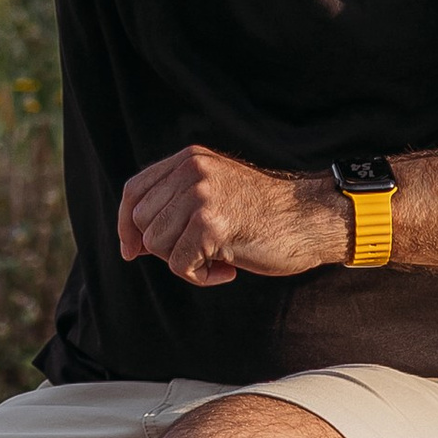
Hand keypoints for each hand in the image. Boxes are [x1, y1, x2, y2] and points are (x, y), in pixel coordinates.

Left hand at [117, 144, 347, 286]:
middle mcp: (191, 172)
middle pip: (142, 222)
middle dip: (163, 248)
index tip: (131, 250)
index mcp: (188, 160)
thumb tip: (132, 243)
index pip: (134, 190)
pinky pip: (180, 266)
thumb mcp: (215, 191)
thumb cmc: (265, 214)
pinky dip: (201, 277)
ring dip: (185, 263)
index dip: (126, 224)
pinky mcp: (210, 226)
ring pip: (157, 245)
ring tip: (219, 256)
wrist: (311, 218)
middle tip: (199, 253)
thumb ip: (176, 203)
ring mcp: (200, 197)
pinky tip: (228, 268)